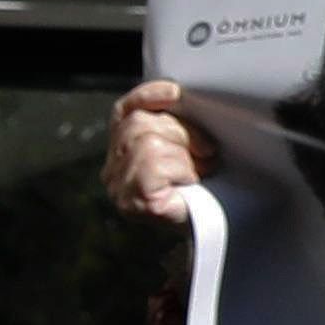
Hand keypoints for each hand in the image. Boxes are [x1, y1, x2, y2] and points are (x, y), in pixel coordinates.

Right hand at [104, 79, 212, 224]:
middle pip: (137, 124)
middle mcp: (113, 169)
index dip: (146, 96)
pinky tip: (190, 183)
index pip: (123, 112)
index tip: (176, 92)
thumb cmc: (204, 191)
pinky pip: (154, 166)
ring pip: (146, 143)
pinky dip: (180, 170)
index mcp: (124, 151)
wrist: (212, 233)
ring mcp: (119, 187)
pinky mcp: (134, 201)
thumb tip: (182, 99)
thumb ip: (176, 128)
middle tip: (207, 149)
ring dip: (183, 152)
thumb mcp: (189, 149)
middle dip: (180, 130)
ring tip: (202, 168)